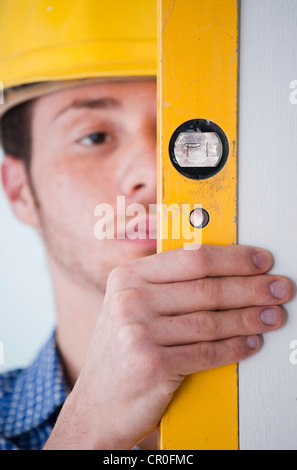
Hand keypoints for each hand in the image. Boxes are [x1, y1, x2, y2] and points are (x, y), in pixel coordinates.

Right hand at [46, 245, 292, 449]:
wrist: (96, 404)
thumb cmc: (121, 352)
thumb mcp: (131, 308)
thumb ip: (166, 286)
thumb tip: (225, 271)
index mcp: (128, 276)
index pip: (192, 258)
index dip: (234, 258)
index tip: (261, 261)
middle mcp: (130, 299)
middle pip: (206, 288)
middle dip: (252, 287)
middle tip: (280, 288)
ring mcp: (138, 331)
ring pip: (211, 321)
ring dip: (250, 318)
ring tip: (273, 316)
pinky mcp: (151, 364)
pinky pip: (207, 352)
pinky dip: (235, 348)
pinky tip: (252, 342)